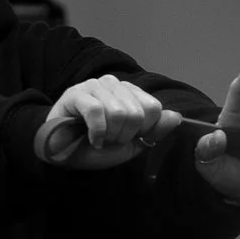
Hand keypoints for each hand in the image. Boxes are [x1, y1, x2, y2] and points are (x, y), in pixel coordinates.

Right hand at [36, 75, 184, 170]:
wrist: (62, 154)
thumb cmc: (96, 147)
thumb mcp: (131, 143)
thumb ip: (154, 130)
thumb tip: (176, 117)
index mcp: (129, 92)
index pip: (154, 108)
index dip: (144, 130)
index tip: (128, 139)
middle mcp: (113, 84)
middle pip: (137, 113)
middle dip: (124, 136)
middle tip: (110, 140)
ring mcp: (93, 86)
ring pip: (118, 113)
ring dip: (109, 135)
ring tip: (99, 138)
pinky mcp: (75, 94)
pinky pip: (97, 112)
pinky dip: (96, 132)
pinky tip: (91, 139)